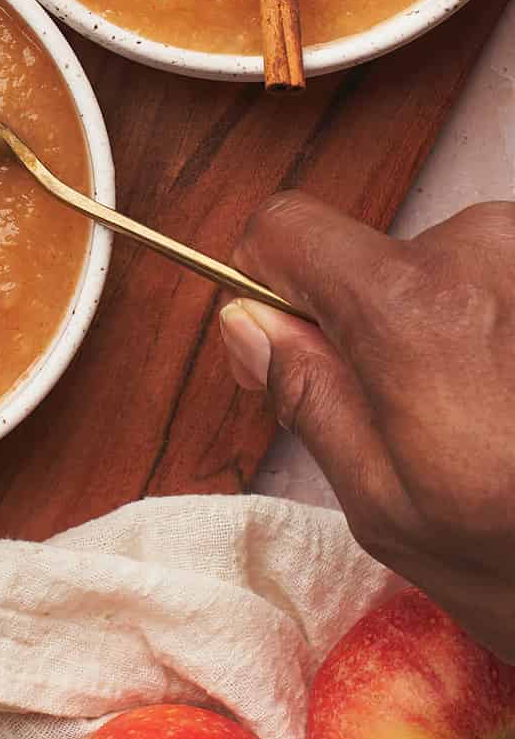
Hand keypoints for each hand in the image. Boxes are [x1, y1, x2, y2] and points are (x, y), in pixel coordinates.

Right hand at [221, 194, 514, 660]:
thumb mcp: (393, 512)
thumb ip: (309, 396)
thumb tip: (248, 322)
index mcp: (422, 306)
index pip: (292, 227)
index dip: (275, 284)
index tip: (294, 341)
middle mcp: (497, 249)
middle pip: (392, 257)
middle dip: (395, 330)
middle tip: (446, 430)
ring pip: (468, 271)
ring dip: (476, 336)